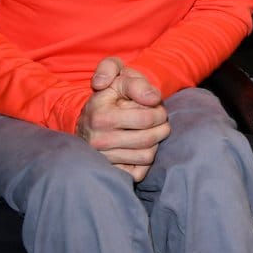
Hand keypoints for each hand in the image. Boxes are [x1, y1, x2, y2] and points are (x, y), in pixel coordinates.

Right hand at [77, 57, 169, 180]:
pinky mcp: (109, 171)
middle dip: (162, 127)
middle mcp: (99, 140)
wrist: (89, 116)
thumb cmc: (111, 94)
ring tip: (150, 132)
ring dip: (155, 143)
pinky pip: (138, 172)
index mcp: (101, 116)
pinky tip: (141, 148)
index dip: (160, 111)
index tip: (157, 107)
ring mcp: (102, 158)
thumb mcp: (119, 79)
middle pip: (149, 138)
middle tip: (159, 121)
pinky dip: (145, 161)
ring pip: (147, 156)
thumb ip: (135, 83)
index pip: (148, 118)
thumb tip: (153, 98)